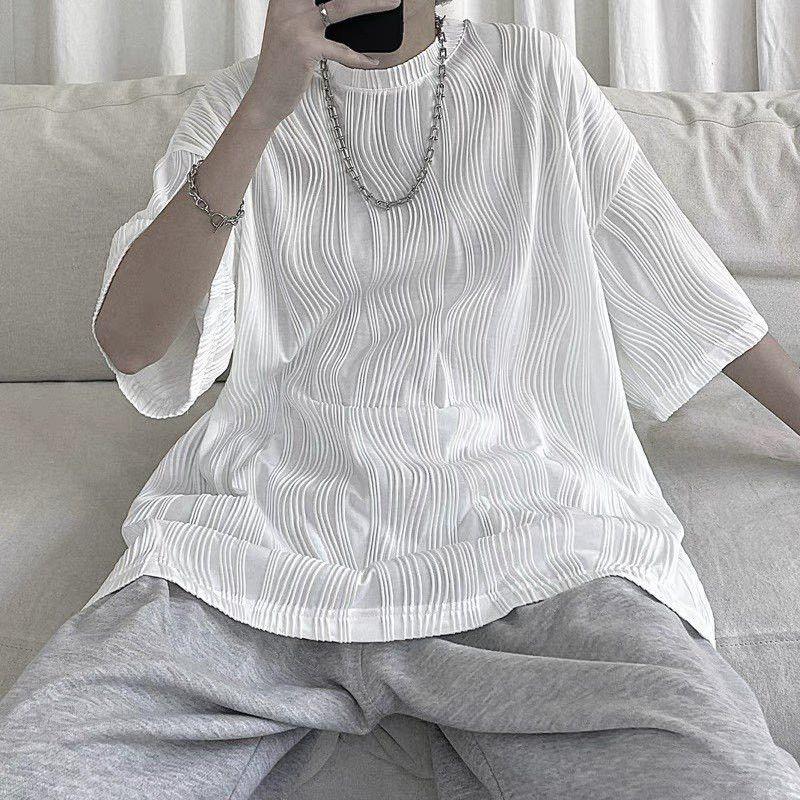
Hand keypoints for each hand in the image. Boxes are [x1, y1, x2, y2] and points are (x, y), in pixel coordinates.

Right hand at [245, 0, 401, 126]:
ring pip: (342, 7)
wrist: (266, 98)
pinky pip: (343, 51)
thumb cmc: (282, 69)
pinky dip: (360, 59)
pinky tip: (372, 61)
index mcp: (283, 2)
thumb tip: (342, 11)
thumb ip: (309, 18)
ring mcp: (297, 26)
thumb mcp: (289, 35)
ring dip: (371, 4)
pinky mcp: (306, 48)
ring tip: (390, 3)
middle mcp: (288, 8)